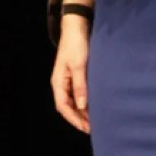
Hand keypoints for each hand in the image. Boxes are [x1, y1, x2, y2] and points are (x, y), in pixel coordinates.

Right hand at [51, 17, 90, 133]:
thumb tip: (83, 106)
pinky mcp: (77, 75)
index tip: (86, 128)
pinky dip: (87, 102)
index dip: (74, 119)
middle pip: (68, 106)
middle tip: (94, 128)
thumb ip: (80, 86)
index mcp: (58, 82)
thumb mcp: (79, 65)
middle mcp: (62, 83)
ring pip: (75, 101)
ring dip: (83, 111)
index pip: (64, 107)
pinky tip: (96, 105)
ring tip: (96, 120)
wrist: (77, 27)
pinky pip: (80, 93)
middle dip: (79, 118)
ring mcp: (69, 79)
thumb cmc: (76, 44)